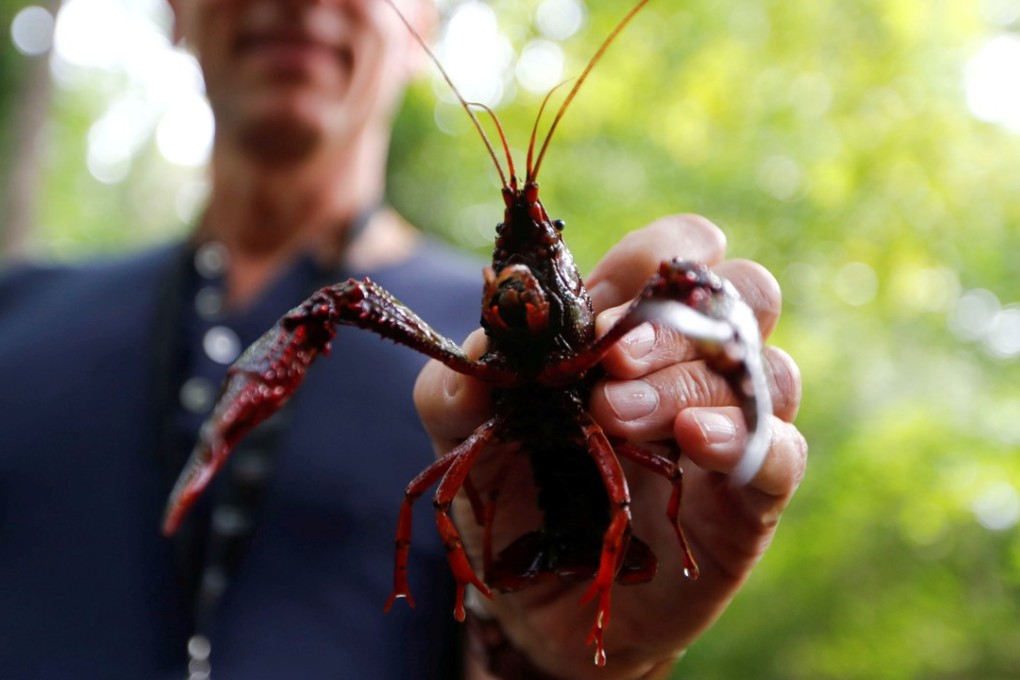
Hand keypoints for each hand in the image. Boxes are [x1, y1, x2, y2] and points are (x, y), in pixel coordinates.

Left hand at [415, 215, 806, 678]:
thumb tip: (489, 344)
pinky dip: (746, 437)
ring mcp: (727, 432)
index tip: (593, 307)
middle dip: (672, 322)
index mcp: (630, 333)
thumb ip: (457, 385)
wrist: (537, 606)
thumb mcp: (463, 439)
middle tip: (609, 364)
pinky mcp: (747, 501)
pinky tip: (695, 445)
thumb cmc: (512, 500)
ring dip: (689, 383)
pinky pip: (782, 452)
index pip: (677, 256)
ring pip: (764, 369)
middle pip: (741, 295)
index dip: (649, 258)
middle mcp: (692, 371)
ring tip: (619, 416)